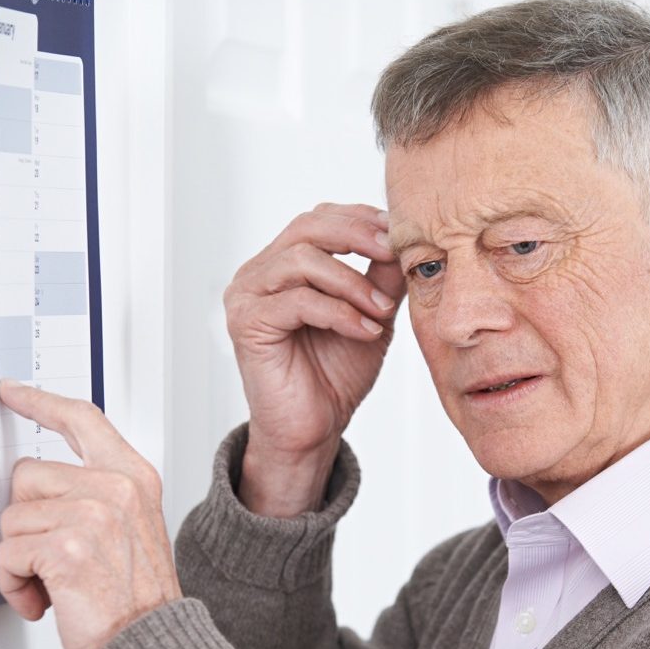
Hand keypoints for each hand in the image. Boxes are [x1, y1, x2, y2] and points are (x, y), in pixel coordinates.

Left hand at [0, 380, 181, 648]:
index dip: (41, 402)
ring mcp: (93, 514)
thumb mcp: (131, 525)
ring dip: (18, 557)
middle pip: (27, 473)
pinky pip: (7, 552)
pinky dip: (15, 583)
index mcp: (133, 476)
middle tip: (47, 550)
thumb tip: (36, 483)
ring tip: (51, 580)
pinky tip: (45, 597)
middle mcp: (116, 487)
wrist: (149, 643)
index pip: (82, 420)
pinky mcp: (67, 547)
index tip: (14, 393)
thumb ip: (95, 492)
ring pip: (11, 516)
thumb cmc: (138, 594)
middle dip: (24, 517)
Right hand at [224, 203, 404, 516]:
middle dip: (357, 236)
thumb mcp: (370, 314)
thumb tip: (403, 238)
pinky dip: (340, 312)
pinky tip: (366, 330)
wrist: (313, 429)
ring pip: (302, 260)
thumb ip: (381, 276)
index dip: (359, 219)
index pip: (317, 219)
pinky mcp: (247, 323)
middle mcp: (258, 274)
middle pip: (306, 227)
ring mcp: (247, 296)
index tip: (397, 234)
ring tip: (381, 310)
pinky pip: (298, 301)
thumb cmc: (335, 374)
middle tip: (392, 253)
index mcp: (281, 265)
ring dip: (352, 282)